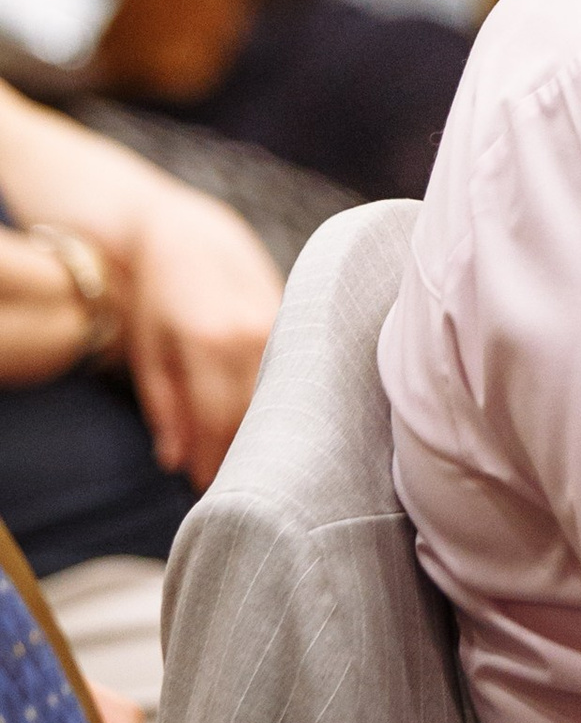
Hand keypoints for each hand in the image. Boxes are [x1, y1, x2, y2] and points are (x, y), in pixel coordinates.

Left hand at [110, 189, 280, 486]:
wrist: (185, 230)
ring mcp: (278, 322)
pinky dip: (276, 398)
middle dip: (242, 453)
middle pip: (255, 415)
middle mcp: (252, 332)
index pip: (220, 424)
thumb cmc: (155, 293)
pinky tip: (269, 418)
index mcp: (211, 342)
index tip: (209, 491)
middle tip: (232, 486)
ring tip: (250, 457)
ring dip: (263, 428)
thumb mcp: (146, 348)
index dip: (216, 463)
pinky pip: (289, 370)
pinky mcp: (293, 316)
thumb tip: (176, 462)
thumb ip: (164, 406)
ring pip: (278, 394)